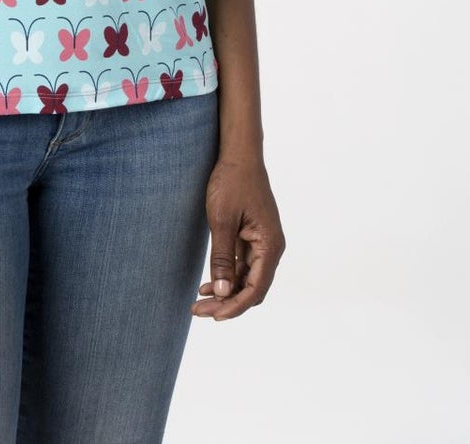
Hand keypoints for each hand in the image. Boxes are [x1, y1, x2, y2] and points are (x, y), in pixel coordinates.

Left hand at [192, 156, 283, 320]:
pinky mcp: (252, 237)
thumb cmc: (231, 182)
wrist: (238, 154)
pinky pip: (242, 266)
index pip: (256, 289)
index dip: (235, 306)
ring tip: (200, 301)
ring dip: (226, 292)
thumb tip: (224, 293)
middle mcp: (271, 248)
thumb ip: (223, 258)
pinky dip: (227, 277)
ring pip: (246, 279)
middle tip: (198, 311)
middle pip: (252, 289)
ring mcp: (262, 243)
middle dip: (227, 303)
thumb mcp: (222, 220)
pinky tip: (208, 283)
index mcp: (270, 245)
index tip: (213, 315)